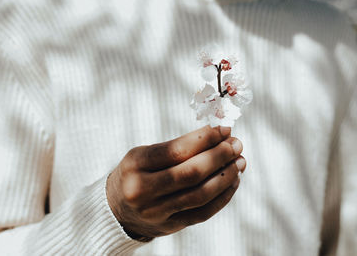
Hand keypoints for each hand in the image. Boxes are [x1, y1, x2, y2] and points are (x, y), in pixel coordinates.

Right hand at [106, 126, 245, 239]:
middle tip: (237, 145)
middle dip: (219, 156)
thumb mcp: (144, 154)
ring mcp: (157, 212)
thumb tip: (219, 136)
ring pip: (200, 195)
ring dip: (226, 176)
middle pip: (191, 173)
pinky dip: (222, 197)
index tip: (224, 129)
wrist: (117, 208)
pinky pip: (203, 213)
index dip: (206, 139)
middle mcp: (143, 189)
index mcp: (135, 164)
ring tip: (239, 162)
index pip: (177, 150)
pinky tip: (233, 182)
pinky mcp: (170, 226)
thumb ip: (177, 147)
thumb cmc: (136, 173)